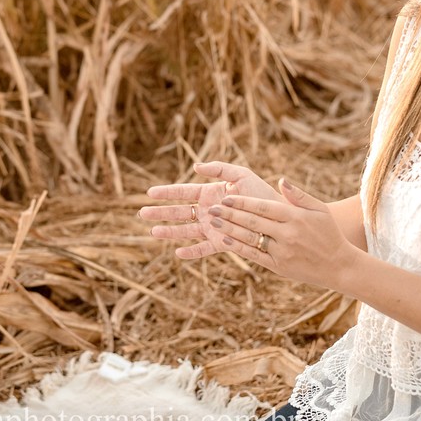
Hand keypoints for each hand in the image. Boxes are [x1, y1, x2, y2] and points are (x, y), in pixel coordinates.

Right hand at [139, 161, 283, 258]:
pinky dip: (191, 252)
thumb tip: (194, 167)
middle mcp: (208, 212)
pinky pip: (203, 249)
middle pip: (179, 212)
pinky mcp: (222, 244)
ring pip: (186, 230)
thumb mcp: (241, 175)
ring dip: (169, 231)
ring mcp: (213, 229)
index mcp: (210, 194)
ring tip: (152, 231)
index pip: (183, 193)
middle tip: (142, 212)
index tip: (149, 193)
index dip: (166, 193)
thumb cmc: (261, 194)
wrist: (279, 217)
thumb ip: (219, 168)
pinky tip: (178, 254)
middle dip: (160, 212)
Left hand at [204, 164, 355, 289]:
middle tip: (212, 209)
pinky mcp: (279, 266)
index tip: (225, 197)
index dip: (242, 202)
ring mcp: (282, 251)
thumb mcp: (319, 210)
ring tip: (213, 223)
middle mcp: (287, 234)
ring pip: (250, 239)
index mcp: (295, 217)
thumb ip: (299, 195)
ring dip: (229, 230)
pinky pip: (254, 255)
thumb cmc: (329, 234)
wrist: (339, 266)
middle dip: (229, 214)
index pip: (262, 207)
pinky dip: (238, 248)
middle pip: (252, 222)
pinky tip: (225, 240)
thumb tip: (281, 180)